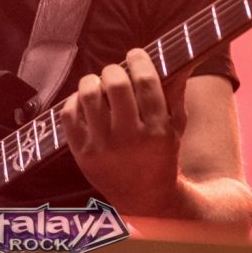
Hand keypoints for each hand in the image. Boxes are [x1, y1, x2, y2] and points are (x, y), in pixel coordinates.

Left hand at [61, 48, 189, 214]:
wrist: (145, 199)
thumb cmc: (162, 154)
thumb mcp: (176, 126)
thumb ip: (176, 91)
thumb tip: (182, 57)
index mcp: (158, 130)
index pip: (146, 82)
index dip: (139, 60)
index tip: (135, 54)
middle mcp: (130, 139)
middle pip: (116, 85)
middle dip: (114, 70)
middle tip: (115, 73)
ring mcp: (103, 148)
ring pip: (89, 96)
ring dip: (92, 82)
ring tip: (97, 84)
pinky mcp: (82, 155)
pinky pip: (69, 115)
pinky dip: (74, 101)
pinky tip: (85, 102)